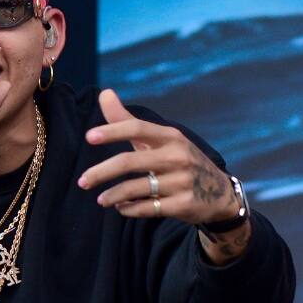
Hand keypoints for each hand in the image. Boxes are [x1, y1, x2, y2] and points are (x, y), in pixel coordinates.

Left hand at [78, 89, 240, 224]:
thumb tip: (104, 92)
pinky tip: (120, 208)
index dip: (113, 131)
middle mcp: (177, 156)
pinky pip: (148, 208)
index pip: (137, 128)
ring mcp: (182, 181)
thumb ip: (127, 120)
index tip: (89, 137)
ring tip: (100, 200)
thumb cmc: (179, 160)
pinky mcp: (184, 204)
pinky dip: (129, 209)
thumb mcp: (159, 139)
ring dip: (113, 195)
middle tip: (82, 181)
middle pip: (131, 161)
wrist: (219, 193)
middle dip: (102, 172)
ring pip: (137, 188)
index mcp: (170, 136)